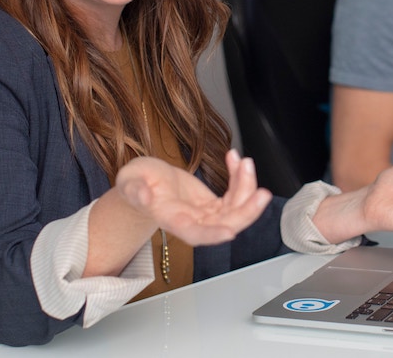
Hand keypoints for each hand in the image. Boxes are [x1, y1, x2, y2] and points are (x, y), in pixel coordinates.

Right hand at [116, 151, 271, 245]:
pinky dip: (239, 177)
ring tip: (244, 162)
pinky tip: (235, 158)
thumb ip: (134, 190)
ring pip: (235, 209)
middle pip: (225, 224)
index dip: (213, 234)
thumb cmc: (134, 184)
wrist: (143, 184)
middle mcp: (193, 221)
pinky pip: (234, 194)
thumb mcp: (129, 182)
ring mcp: (206, 214)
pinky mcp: (213, 203)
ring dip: (246, 187)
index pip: (195, 234)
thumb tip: (142, 196)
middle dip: (247, 211)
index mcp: (172, 220)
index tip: (230, 232)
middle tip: (262, 193)